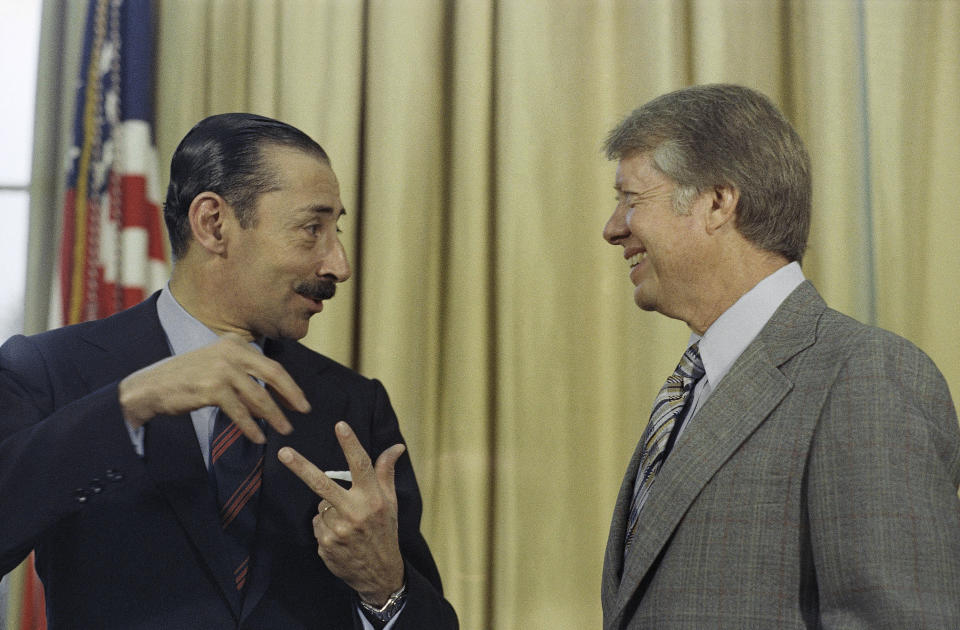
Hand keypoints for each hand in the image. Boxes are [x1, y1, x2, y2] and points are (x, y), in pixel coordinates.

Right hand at [117, 333, 309, 441]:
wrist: (150, 387)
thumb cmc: (186, 379)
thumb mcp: (218, 367)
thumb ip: (244, 375)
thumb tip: (272, 397)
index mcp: (235, 343)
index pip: (271, 365)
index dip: (289, 385)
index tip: (300, 401)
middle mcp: (231, 351)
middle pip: (273, 375)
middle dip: (291, 395)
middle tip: (304, 411)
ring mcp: (222, 369)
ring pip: (259, 396)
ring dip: (274, 416)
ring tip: (284, 429)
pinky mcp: (213, 389)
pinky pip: (240, 412)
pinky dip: (251, 427)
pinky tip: (258, 437)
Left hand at [278, 421, 405, 605]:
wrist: (380, 573)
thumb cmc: (385, 531)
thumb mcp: (390, 502)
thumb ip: (386, 472)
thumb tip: (397, 447)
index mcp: (373, 499)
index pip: (361, 465)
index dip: (350, 444)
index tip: (340, 425)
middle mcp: (355, 512)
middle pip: (322, 484)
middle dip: (301, 467)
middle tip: (283, 452)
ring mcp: (337, 530)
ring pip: (321, 505)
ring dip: (329, 509)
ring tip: (347, 525)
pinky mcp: (325, 544)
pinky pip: (317, 523)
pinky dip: (325, 526)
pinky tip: (339, 537)